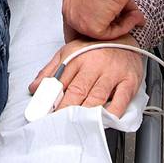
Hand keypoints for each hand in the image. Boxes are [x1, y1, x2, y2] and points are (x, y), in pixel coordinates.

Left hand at [29, 36, 143, 117]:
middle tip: (59, 124)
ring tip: (77, 126)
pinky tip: (104, 120)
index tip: (46, 114)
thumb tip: (34, 88)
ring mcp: (112, 72)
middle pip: (77, 91)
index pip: (61, 81)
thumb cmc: (94, 47)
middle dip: (66, 110)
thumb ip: (51, 70)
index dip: (52, 100)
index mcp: (76, 56)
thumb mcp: (69, 52)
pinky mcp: (129, 81)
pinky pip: (121, 99)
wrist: (124, 37)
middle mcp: (94, 64)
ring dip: (86, 114)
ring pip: (97, 97)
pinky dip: (112, 112)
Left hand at [62, 0, 145, 40]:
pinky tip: (130, 15)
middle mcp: (70, 12)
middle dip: (108, 31)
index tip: (112, 28)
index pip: (77, 26)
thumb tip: (132, 19)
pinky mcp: (90, 28)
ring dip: (121, 26)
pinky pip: (111, 36)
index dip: (97, 28)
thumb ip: (114, 11)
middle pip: (88, 34)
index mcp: (71, 2)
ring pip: (103, 36)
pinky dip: (124, 27)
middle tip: (125, 23)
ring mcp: (78, 22)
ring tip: (132, 14)